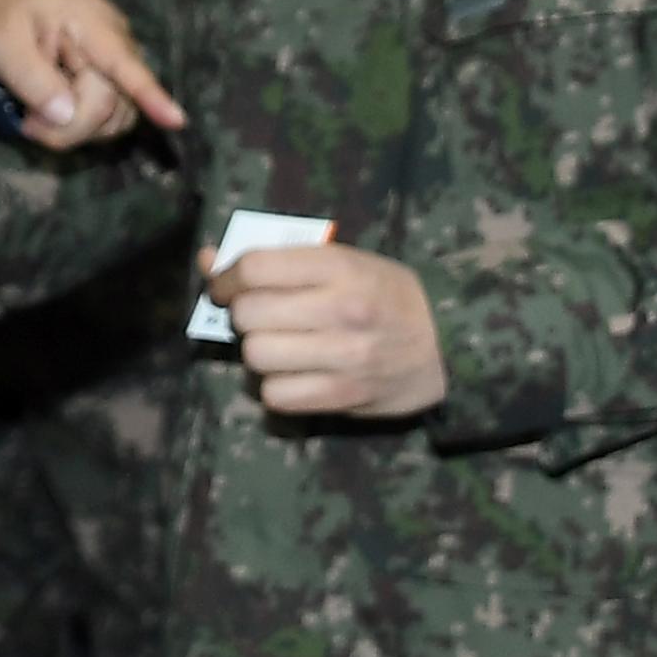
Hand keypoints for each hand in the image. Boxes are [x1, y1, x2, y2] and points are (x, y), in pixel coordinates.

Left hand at [0, 0, 187, 150]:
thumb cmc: (2, 15)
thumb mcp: (2, 43)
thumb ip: (32, 79)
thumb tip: (67, 115)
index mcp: (89, 21)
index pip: (124, 63)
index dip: (149, 95)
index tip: (177, 120)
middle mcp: (116, 41)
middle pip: (114, 104)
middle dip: (71, 126)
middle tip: (27, 124)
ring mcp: (119, 62)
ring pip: (116, 118)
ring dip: (76, 131)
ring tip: (36, 116)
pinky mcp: (115, 80)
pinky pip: (111, 118)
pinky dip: (82, 127)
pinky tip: (55, 113)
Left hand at [216, 240, 447, 419]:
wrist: (448, 343)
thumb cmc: (387, 295)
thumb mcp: (345, 262)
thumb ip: (280, 262)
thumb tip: (207, 260)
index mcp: (341, 266)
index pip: (256, 268)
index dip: (227, 277)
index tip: (226, 285)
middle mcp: (341, 309)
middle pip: (249, 314)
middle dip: (243, 315)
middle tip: (258, 316)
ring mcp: (344, 356)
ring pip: (257, 355)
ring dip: (258, 351)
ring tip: (279, 345)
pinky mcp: (344, 395)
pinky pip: (276, 396)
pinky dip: (276, 387)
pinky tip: (294, 374)